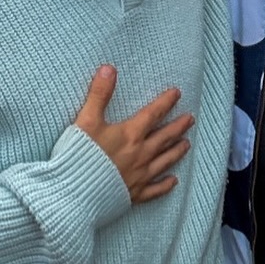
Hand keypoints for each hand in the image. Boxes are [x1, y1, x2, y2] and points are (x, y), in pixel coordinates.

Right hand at [73, 65, 192, 203]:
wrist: (74, 194)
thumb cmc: (79, 156)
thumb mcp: (86, 121)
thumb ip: (99, 94)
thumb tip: (109, 69)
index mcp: (130, 135)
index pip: (153, 114)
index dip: (165, 102)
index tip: (177, 93)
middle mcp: (140, 154)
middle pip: (164, 138)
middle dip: (178, 127)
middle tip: (190, 119)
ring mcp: (139, 176)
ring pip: (164, 161)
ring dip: (176, 152)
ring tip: (187, 144)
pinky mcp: (133, 195)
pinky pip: (154, 190)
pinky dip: (165, 185)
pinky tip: (173, 181)